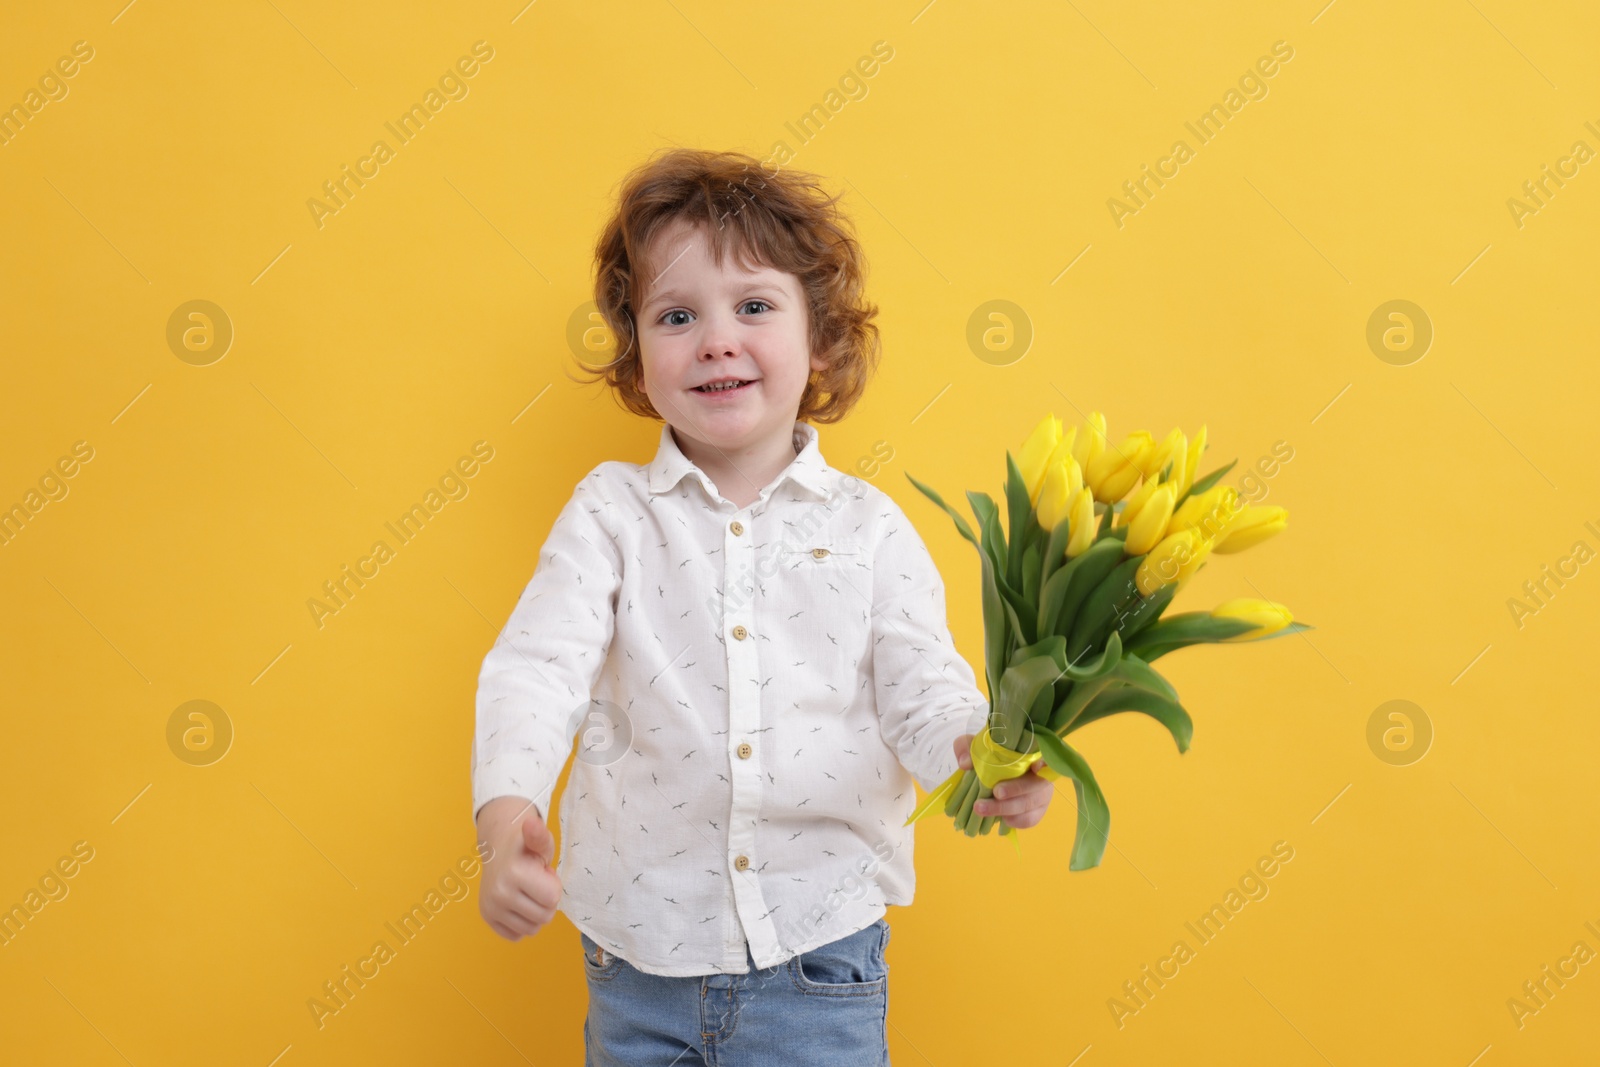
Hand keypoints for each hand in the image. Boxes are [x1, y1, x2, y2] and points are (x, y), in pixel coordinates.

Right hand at [476, 796, 563, 940]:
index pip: (553, 899)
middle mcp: (499, 893)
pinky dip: (521, 922)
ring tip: (527, 891)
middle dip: (546, 901)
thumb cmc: (526, 848)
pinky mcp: (487, 918)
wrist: (499, 851)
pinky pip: (516, 935)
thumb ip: (540, 836)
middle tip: (535, 882)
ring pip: (532, 929)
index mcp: (514, 873)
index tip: (542, 873)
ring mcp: (491, 908)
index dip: (553, 886)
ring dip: (535, 912)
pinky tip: (517, 903)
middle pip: (544, 917)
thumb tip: (531, 824)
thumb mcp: (540, 841)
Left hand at [953, 733, 1055, 829]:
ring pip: (1031, 804)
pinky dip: (1015, 820)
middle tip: (996, 792)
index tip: (1035, 766)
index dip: (1045, 763)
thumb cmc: (988, 757)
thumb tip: (965, 763)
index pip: (1046, 755)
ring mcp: (1041, 794)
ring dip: (1006, 808)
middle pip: (1037, 783)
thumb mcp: (975, 747)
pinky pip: (1030, 819)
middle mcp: (1041, 774)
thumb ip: (966, 747)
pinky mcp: (1036, 812)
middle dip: (1017, 789)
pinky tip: (1000, 819)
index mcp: (1032, 754)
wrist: (989, 776)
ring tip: (981, 808)